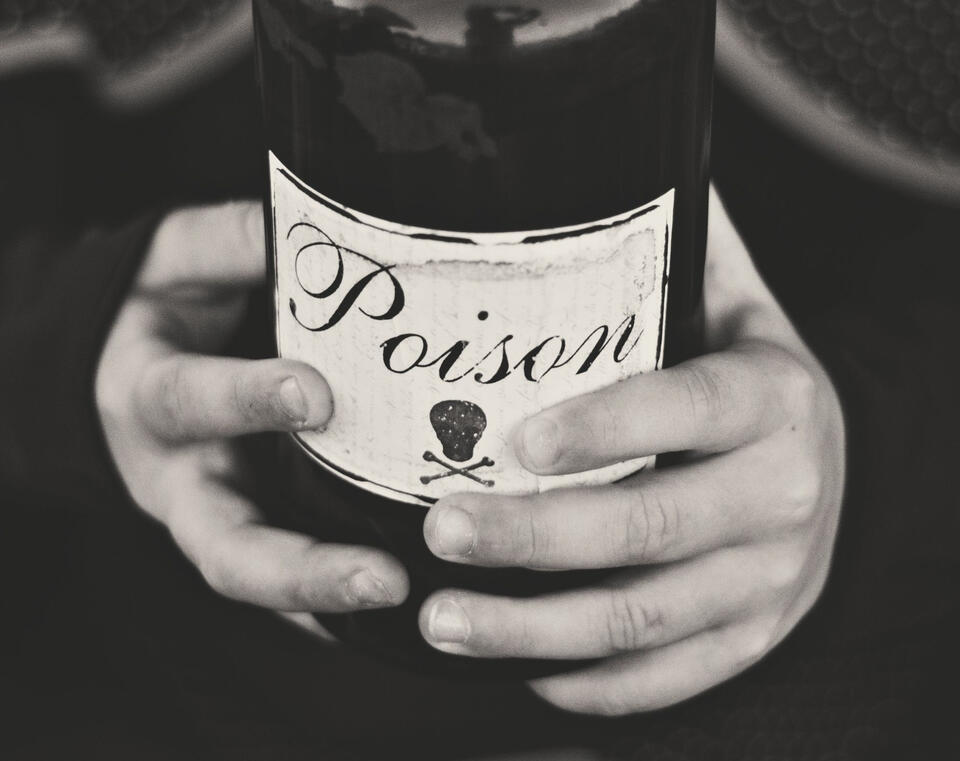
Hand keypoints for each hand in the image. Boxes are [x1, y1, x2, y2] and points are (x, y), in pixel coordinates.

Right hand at [96, 202, 408, 621]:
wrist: (130, 368)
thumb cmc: (166, 309)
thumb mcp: (180, 262)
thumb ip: (235, 241)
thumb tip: (320, 221)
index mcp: (152, 395)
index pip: (188, 399)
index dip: (246, 399)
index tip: (316, 394)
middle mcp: (181, 474)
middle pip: (222, 541)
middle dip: (297, 565)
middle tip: (381, 576)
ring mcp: (214, 515)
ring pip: (259, 577)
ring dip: (329, 599)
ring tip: (407, 604)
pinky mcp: (249, 530)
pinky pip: (287, 588)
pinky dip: (334, 612)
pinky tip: (402, 614)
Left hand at [418, 188, 845, 714]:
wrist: (826, 465)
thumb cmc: (745, 376)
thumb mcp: (726, 303)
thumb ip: (661, 250)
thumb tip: (579, 159)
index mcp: (774, 398)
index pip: (687, 408)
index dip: (603, 427)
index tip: (513, 440)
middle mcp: (783, 494)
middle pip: (648, 527)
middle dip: (533, 537)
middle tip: (440, 530)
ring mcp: (770, 579)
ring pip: (642, 618)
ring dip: (532, 627)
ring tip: (442, 617)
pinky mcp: (750, 636)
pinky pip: (669, 674)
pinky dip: (589, 679)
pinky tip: (517, 664)